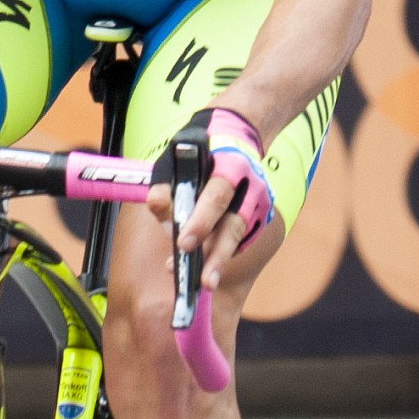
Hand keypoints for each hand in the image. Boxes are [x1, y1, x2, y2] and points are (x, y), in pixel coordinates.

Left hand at [150, 107, 274, 292]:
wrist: (237, 136)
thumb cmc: (200, 152)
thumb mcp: (176, 157)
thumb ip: (165, 183)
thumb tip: (158, 206)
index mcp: (231, 166)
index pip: (216, 197)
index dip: (201, 222)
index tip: (182, 244)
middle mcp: (251, 186)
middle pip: (234, 224)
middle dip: (216, 253)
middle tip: (200, 279)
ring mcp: (259, 203)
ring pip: (239, 237)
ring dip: (221, 261)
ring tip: (205, 283)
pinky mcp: (260, 216)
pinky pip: (241, 240)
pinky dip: (224, 254)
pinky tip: (208, 266)